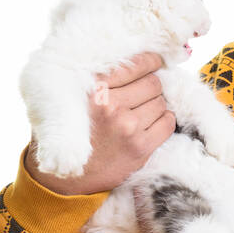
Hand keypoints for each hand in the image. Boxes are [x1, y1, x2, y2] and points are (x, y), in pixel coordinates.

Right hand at [24, 52, 176, 196]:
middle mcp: (111, 105)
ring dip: (156, 105)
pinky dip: (163, 121)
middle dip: (151, 86)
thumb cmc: (69, 131)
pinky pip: (168, 123)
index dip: (150, 61)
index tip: (155, 61)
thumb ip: (94, 77)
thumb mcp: (70, 98)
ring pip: (161, 103)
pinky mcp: (140, 147)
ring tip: (141, 112)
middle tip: (143, 93)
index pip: (135, 64)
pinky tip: (150, 125)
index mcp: (93, 88)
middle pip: (153, 83)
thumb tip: (128, 55)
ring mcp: (128, 127)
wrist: (66, 177)